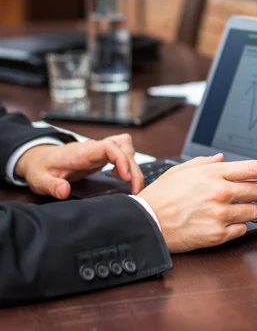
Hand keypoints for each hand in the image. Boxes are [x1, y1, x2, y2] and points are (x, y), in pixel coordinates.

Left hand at [15, 134, 143, 199]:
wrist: (39, 159)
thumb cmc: (41, 168)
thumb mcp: (39, 179)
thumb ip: (51, 185)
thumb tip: (65, 192)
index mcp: (82, 152)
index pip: (109, 146)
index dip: (122, 160)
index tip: (126, 178)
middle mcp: (94, 148)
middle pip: (124, 147)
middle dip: (134, 168)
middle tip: (135, 190)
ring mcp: (100, 150)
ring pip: (126, 148)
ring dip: (134, 165)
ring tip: (130, 184)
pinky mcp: (103, 155)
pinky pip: (123, 154)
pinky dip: (128, 165)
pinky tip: (121, 179)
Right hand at [138, 154, 256, 252]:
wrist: (147, 223)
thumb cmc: (162, 196)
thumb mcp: (181, 171)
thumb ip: (205, 163)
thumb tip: (222, 158)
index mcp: (213, 174)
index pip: (253, 168)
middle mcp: (220, 193)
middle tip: (248, 193)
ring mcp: (221, 215)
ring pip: (253, 211)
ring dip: (248, 210)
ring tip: (231, 209)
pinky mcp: (218, 235)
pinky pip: (243, 229)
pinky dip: (238, 226)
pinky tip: (223, 222)